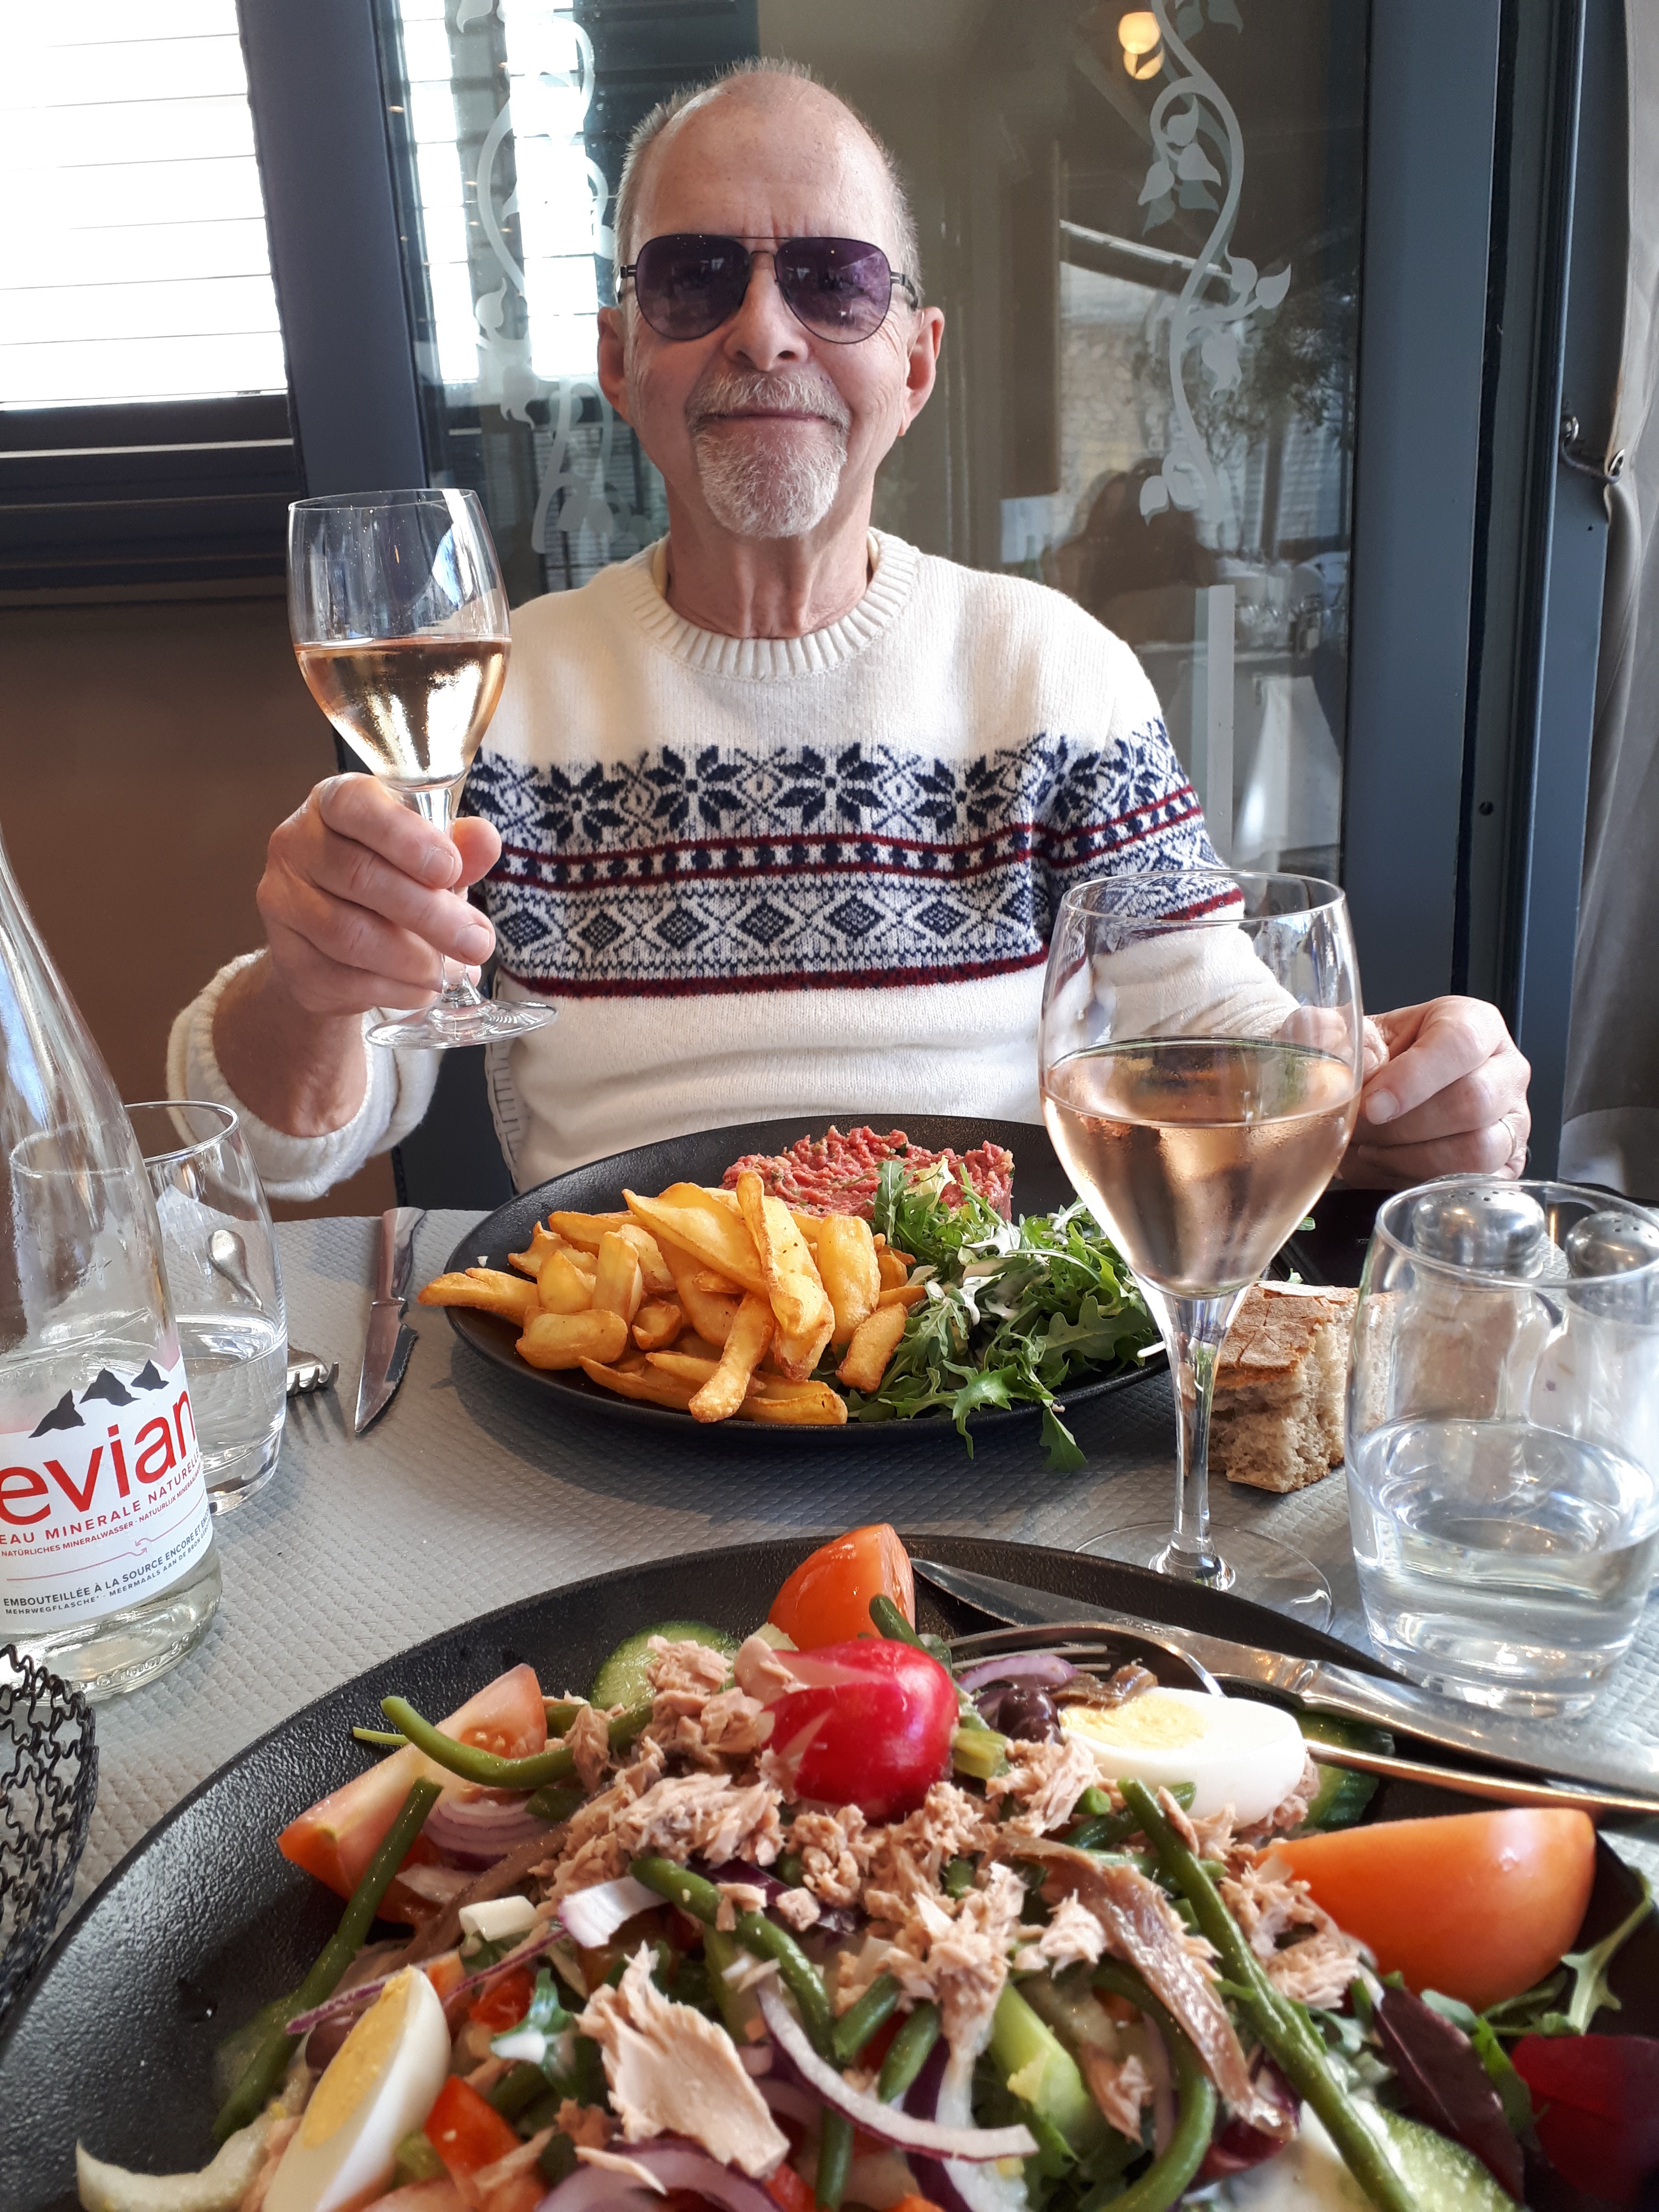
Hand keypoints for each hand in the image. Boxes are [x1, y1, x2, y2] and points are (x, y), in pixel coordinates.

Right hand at [256, 775, 501, 1016]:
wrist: (337, 949)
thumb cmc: (390, 886)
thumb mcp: (430, 862)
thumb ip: (459, 850)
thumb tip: (485, 840)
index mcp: (333, 803)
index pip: (356, 804)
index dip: (404, 836)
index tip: (450, 869)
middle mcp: (296, 845)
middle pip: (360, 876)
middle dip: (429, 913)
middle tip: (476, 941)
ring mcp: (282, 902)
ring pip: (350, 934)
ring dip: (413, 959)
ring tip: (450, 970)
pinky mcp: (287, 958)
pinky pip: (344, 979)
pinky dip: (395, 989)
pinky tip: (423, 988)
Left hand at [1341, 997, 1530, 1186]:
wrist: (1383, 1091)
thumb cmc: (1378, 1059)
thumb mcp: (1350, 1035)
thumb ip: (1334, 1036)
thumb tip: (1339, 1065)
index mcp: (1473, 1023)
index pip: (1459, 1043)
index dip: (1414, 1078)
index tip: (1372, 1105)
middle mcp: (1505, 1070)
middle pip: (1472, 1101)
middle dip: (1403, 1126)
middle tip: (1360, 1130)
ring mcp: (1511, 1120)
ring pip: (1475, 1150)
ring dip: (1409, 1158)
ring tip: (1370, 1149)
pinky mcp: (1505, 1163)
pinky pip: (1472, 1183)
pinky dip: (1420, 1181)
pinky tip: (1388, 1166)